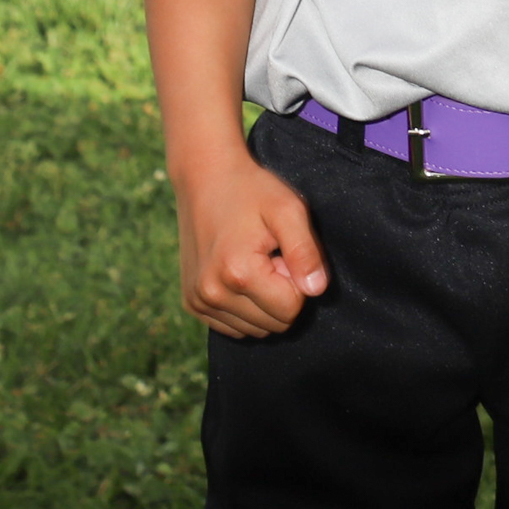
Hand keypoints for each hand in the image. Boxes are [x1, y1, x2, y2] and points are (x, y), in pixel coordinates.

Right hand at [172, 152, 325, 337]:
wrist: (205, 178)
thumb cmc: (253, 191)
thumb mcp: (289, 210)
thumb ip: (306, 251)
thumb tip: (316, 291)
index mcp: (238, 274)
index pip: (291, 309)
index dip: (297, 280)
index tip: (283, 252)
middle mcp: (211, 294)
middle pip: (274, 324)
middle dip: (282, 293)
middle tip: (271, 256)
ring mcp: (198, 302)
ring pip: (255, 330)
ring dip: (264, 302)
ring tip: (256, 262)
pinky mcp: (191, 304)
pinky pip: (234, 327)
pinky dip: (246, 308)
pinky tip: (241, 273)